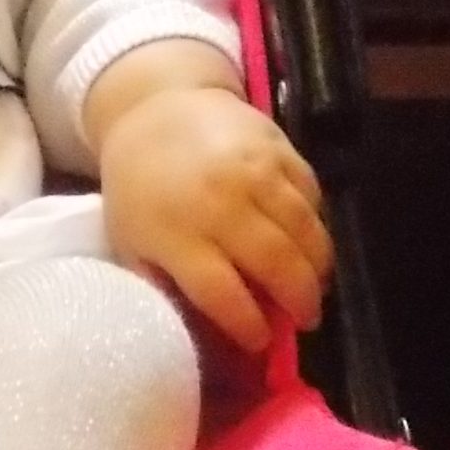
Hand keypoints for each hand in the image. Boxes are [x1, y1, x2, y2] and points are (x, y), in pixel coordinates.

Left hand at [89, 48, 333, 353]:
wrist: (156, 106)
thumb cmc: (139, 186)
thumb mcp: (131, 242)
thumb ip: (163, 286)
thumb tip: (200, 334)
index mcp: (179, 233)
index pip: (226, 294)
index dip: (250, 327)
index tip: (263, 342)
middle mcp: (222, 201)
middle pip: (276, 263)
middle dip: (300, 301)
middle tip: (307, 320)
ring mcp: (256, 169)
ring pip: (304, 229)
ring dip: (318, 266)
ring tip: (317, 286)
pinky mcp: (279, 144)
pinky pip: (311, 192)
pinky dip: (316, 222)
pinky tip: (310, 240)